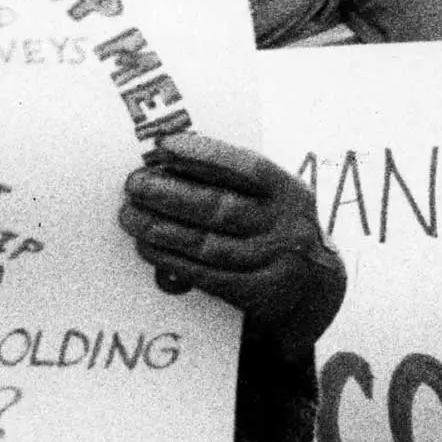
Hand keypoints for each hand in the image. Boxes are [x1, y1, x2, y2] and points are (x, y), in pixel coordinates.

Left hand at [118, 133, 344, 354]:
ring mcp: (274, 264)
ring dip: (161, 228)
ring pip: (208, 244)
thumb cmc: (273, 229)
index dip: (205, 155)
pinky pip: (206, 276)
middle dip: (170, 194)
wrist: (311, 289)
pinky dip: (171, 260)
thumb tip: (169, 161)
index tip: (164, 146)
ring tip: (130, 216)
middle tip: (134, 184)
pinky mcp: (258, 295)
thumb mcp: (272, 200)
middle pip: (221, 207)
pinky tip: (147, 246)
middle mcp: (287, 227)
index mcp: (291, 192)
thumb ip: (235, 182)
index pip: (248, 168)